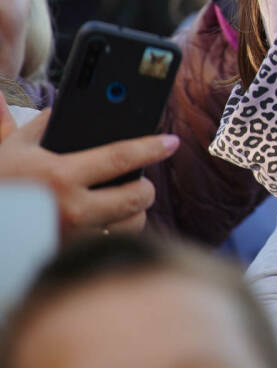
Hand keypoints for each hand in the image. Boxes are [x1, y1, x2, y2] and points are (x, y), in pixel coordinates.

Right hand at [0, 93, 178, 236]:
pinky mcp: (71, 257)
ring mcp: (72, 238)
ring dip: (133, 213)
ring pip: (130, 226)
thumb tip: (71, 110)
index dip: (151, 147)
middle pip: (136, 197)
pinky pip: (110, 244)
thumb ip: (46, 125)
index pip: (120, 157)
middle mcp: (71, 209)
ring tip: (124, 203)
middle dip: (146, 187)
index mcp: (59, 176)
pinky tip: (107, 224)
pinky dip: (113, 233)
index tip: (171, 142)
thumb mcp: (13, 148)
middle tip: (142, 180)